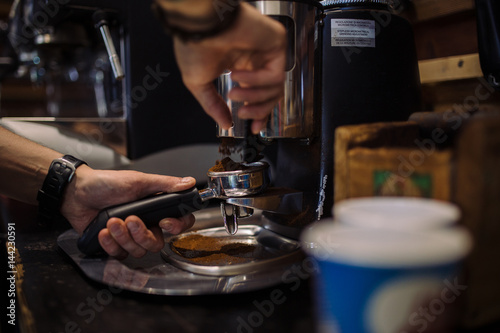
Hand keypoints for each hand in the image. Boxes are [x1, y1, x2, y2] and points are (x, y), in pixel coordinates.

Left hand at [60, 165, 195, 258]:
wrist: (77, 193)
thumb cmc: (107, 183)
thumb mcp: (139, 181)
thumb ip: (165, 184)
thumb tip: (188, 182)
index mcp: (156, 208)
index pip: (179, 223)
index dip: (177, 227)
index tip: (164, 222)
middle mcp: (146, 223)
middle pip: (157, 243)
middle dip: (142, 234)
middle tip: (129, 219)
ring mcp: (130, 236)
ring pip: (138, 250)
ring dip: (123, 237)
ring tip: (111, 221)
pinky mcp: (115, 245)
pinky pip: (120, 254)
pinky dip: (110, 243)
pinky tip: (103, 231)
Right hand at [173, 3, 285, 133]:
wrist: (199, 24)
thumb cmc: (195, 44)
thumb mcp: (199, 83)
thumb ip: (213, 106)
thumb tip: (225, 123)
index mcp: (241, 67)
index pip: (259, 95)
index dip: (258, 114)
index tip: (253, 128)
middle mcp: (256, 60)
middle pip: (271, 95)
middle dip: (259, 111)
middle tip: (244, 114)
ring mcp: (267, 52)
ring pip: (275, 88)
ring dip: (254, 97)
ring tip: (234, 93)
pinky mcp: (276, 44)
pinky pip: (274, 74)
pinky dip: (256, 80)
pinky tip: (238, 74)